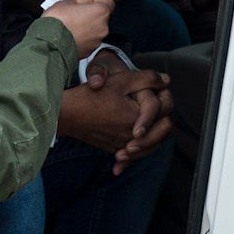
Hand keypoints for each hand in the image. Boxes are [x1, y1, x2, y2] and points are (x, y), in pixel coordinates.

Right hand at [44, 0, 114, 54]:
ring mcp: (96, 41)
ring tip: (68, 26)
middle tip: (73, 13)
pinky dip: (80, 38)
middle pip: (99, 17)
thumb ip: (71, 3)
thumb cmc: (57, 24)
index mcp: (100, 12)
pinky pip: (87, 41)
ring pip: (93, 30)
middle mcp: (102, 28)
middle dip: (87, 14)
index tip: (82, 2)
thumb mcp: (62, 4)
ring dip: (83, 27)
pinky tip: (68, 35)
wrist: (49, 45)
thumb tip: (71, 4)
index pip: (107, 1)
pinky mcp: (88, 51)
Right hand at [59, 67, 173, 173]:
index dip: (165, 96)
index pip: (166, 109)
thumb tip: (167, 80)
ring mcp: (123, 145)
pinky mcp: (113, 149)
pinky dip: (138, 149)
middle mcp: (133, 136)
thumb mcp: (122, 80)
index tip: (160, 90)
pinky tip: (135, 145)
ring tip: (151, 122)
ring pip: (151, 145)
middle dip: (164, 117)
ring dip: (155, 134)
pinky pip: (133, 155)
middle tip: (160, 106)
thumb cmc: (92, 95)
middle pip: (163, 131)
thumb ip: (148, 79)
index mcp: (139, 118)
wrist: (67, 114)